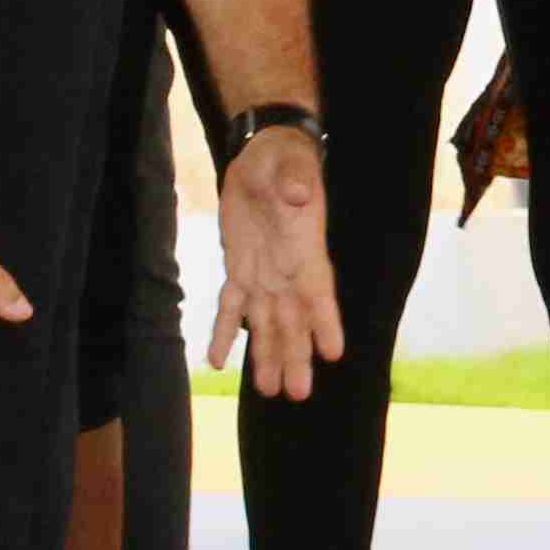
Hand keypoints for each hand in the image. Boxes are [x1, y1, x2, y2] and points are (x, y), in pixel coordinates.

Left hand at [209, 126, 344, 397]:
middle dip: (296, 356)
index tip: (333, 353)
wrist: (264, 156)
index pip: (319, 292)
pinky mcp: (239, 270)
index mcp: (306, 250)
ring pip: (266, 324)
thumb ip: (296, 181)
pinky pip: (231, 307)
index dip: (325, 323)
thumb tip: (298, 195)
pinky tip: (216, 361)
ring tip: (270, 391)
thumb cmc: (285, 160)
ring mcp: (263, 275)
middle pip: (294, 321)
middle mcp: (288, 272)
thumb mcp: (291, 165)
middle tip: (300, 393)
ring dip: (267, 356)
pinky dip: (224, 333)